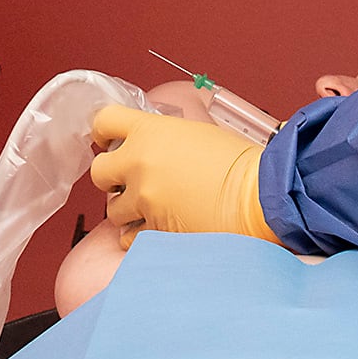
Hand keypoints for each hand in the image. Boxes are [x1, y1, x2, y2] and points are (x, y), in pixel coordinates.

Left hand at [90, 105, 279, 246]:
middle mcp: (140, 164)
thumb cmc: (238, 163)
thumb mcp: (196, 133)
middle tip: (128, 180)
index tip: (109, 141)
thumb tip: (151, 145)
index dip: (104, 132)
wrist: (259, 197)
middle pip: (98, 171)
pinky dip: (138, 234)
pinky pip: (128, 237)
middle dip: (111, 177)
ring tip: (152, 207)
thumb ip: (164, 137)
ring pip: (112, 209)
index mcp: (150, 132)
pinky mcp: (153, 230)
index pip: (104, 121)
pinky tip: (156, 227)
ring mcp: (144, 199)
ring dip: (127, 209)